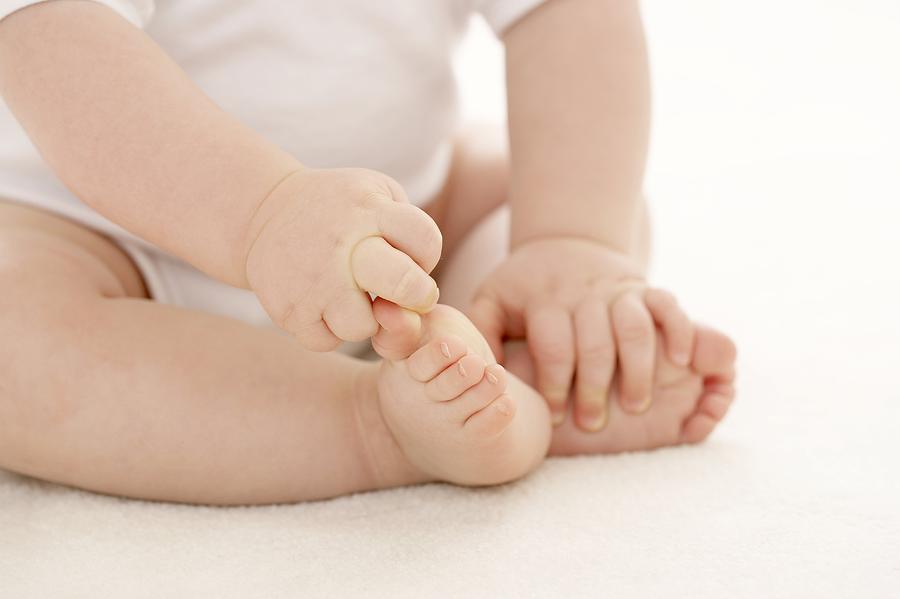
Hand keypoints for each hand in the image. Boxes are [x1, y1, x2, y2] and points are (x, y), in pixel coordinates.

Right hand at [243, 168, 441, 350]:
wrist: (265, 211)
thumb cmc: (341, 210)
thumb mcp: (378, 194)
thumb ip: (410, 232)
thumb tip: (422, 295)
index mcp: (368, 209)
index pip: (426, 242)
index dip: (426, 257)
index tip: (412, 259)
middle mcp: (339, 243)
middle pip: (404, 285)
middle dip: (415, 296)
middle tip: (400, 295)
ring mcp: (311, 279)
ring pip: (363, 328)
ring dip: (364, 319)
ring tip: (350, 297)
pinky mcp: (287, 308)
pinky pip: (327, 341)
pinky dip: (329, 330)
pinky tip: (322, 305)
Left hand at [468, 237, 692, 430]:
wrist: (565, 239)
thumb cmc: (525, 283)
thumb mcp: (492, 299)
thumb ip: (482, 331)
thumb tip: (477, 369)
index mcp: (546, 300)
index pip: (553, 347)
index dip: (553, 385)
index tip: (553, 417)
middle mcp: (584, 294)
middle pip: (595, 343)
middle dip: (594, 388)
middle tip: (592, 424)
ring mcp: (617, 290)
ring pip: (634, 328)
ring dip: (638, 369)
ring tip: (635, 405)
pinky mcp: (645, 287)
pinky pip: (669, 305)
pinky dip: (679, 330)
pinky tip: (681, 360)